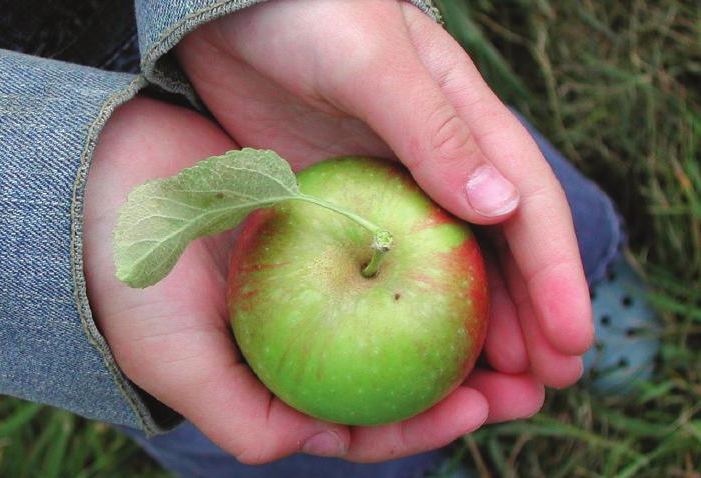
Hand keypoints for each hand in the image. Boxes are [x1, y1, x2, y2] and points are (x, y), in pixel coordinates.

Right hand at [87, 106, 539, 464]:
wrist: (107, 180)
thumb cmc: (130, 277)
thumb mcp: (175, 363)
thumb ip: (243, 420)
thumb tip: (325, 438)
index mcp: (275, 375)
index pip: (358, 417)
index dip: (419, 423)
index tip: (475, 408)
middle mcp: (303, 332)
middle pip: (394, 370)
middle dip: (461, 384)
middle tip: (529, 385)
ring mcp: (315, 279)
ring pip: (399, 312)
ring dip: (458, 324)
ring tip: (519, 331)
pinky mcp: (321, 224)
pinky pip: (385, 248)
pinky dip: (424, 261)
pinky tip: (470, 259)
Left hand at [175, 0, 591, 385]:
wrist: (227, 13)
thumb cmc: (303, 15)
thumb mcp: (369, 60)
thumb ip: (431, 129)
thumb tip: (503, 205)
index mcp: (464, 121)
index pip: (528, 204)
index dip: (555, 274)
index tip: (572, 339)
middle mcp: (438, 162)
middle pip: (498, 250)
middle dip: (530, 317)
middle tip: (545, 384)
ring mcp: (392, 189)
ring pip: (448, 269)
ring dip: (475, 328)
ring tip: (497, 389)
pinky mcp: (346, 206)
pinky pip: (388, 269)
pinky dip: (409, 312)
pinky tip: (417, 352)